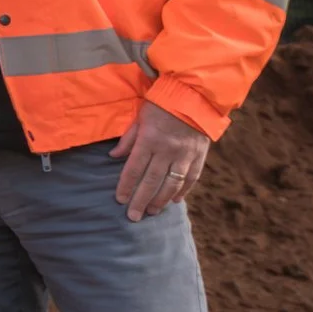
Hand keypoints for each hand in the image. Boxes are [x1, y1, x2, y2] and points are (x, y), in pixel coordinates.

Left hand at [109, 99, 209, 221]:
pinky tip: (174, 201)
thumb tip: (113, 156)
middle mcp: (167, 150)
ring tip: (151, 212)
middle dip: (141, 201)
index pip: (134, 168)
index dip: (126, 186)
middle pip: (152, 181)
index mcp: (149, 139)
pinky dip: (183, 191)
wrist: (195, 95)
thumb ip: (128, 138)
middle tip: (133, 217)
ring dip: (161, 200)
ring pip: (172, 184)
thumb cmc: (162, 103)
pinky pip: (191, 178)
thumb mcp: (140, 116)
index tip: (119, 200)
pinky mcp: (199, 155)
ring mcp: (185, 154)